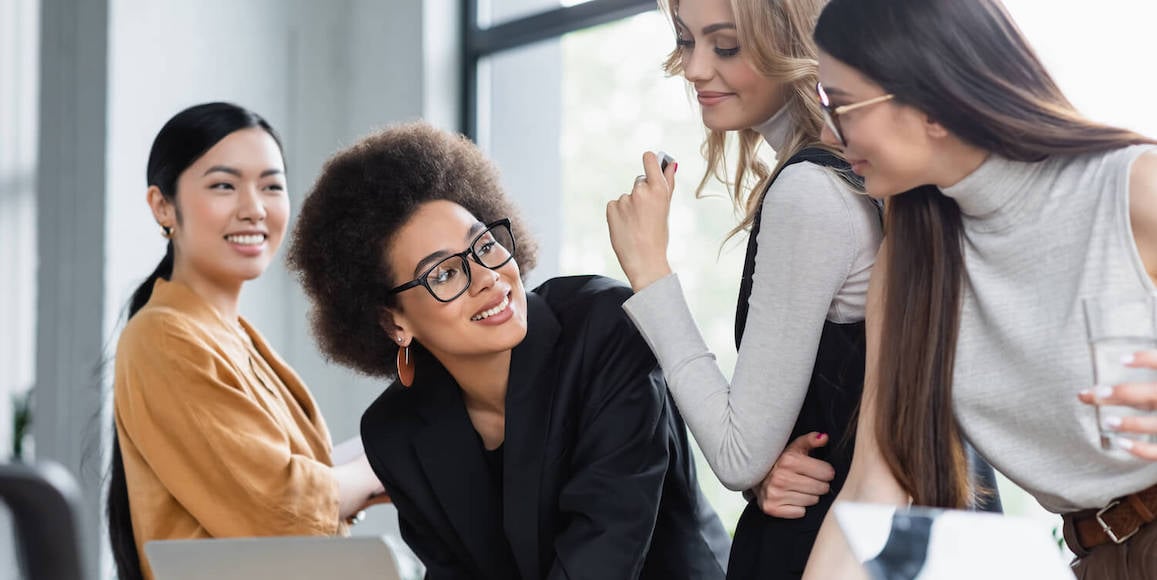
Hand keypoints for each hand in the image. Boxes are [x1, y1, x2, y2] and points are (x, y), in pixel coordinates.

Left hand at [606, 151, 677, 291]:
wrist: (645, 261)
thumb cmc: (659, 236)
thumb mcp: (666, 209)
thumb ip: (667, 184)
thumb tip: (671, 164)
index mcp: (658, 189)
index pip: (649, 159)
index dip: (649, 160)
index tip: (649, 162)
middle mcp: (640, 191)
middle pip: (639, 182)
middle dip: (642, 194)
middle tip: (646, 214)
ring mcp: (624, 199)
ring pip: (627, 196)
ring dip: (630, 206)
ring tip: (636, 225)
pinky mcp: (611, 208)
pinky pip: (615, 205)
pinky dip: (618, 213)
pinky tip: (625, 226)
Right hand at [757, 432, 835, 517]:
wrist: (755, 476)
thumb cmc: (781, 461)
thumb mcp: (794, 447)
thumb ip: (810, 440)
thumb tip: (824, 437)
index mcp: (788, 460)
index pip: (826, 472)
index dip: (825, 471)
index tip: (819, 471)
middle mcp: (780, 477)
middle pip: (821, 488)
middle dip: (819, 484)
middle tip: (809, 480)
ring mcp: (775, 493)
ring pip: (812, 501)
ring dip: (809, 496)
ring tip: (799, 488)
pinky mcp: (772, 508)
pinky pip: (800, 512)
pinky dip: (799, 507)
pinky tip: (791, 498)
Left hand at [1078, 350, 1156, 459]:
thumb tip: (1134, 356)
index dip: (1147, 359)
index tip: (1123, 359)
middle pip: (1153, 395)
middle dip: (1126, 394)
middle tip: (1098, 392)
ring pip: (1156, 424)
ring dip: (1131, 424)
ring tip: (1108, 422)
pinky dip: (1141, 450)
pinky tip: (1121, 443)